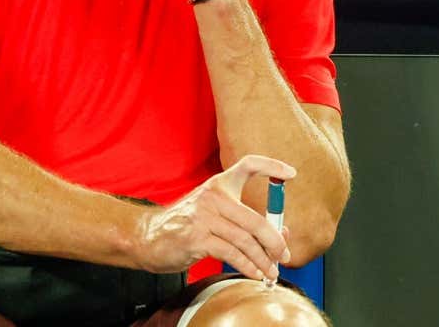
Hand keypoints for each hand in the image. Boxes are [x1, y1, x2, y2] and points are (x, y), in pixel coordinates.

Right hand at [132, 155, 295, 279]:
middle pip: (255, 219)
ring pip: (245, 241)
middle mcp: (212, 196)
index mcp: (218, 184)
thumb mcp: (213, 213)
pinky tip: (254, 273)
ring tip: (271, 271)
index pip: (247, 165)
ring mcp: (204, 217)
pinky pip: (231, 254)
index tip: (291, 174)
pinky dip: (247, 266)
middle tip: (285, 256)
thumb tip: (281, 234)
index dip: (271, 166)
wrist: (148, 237)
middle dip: (275, 242)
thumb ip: (244, 219)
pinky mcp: (196, 238)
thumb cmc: (186, 225)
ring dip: (263, 260)